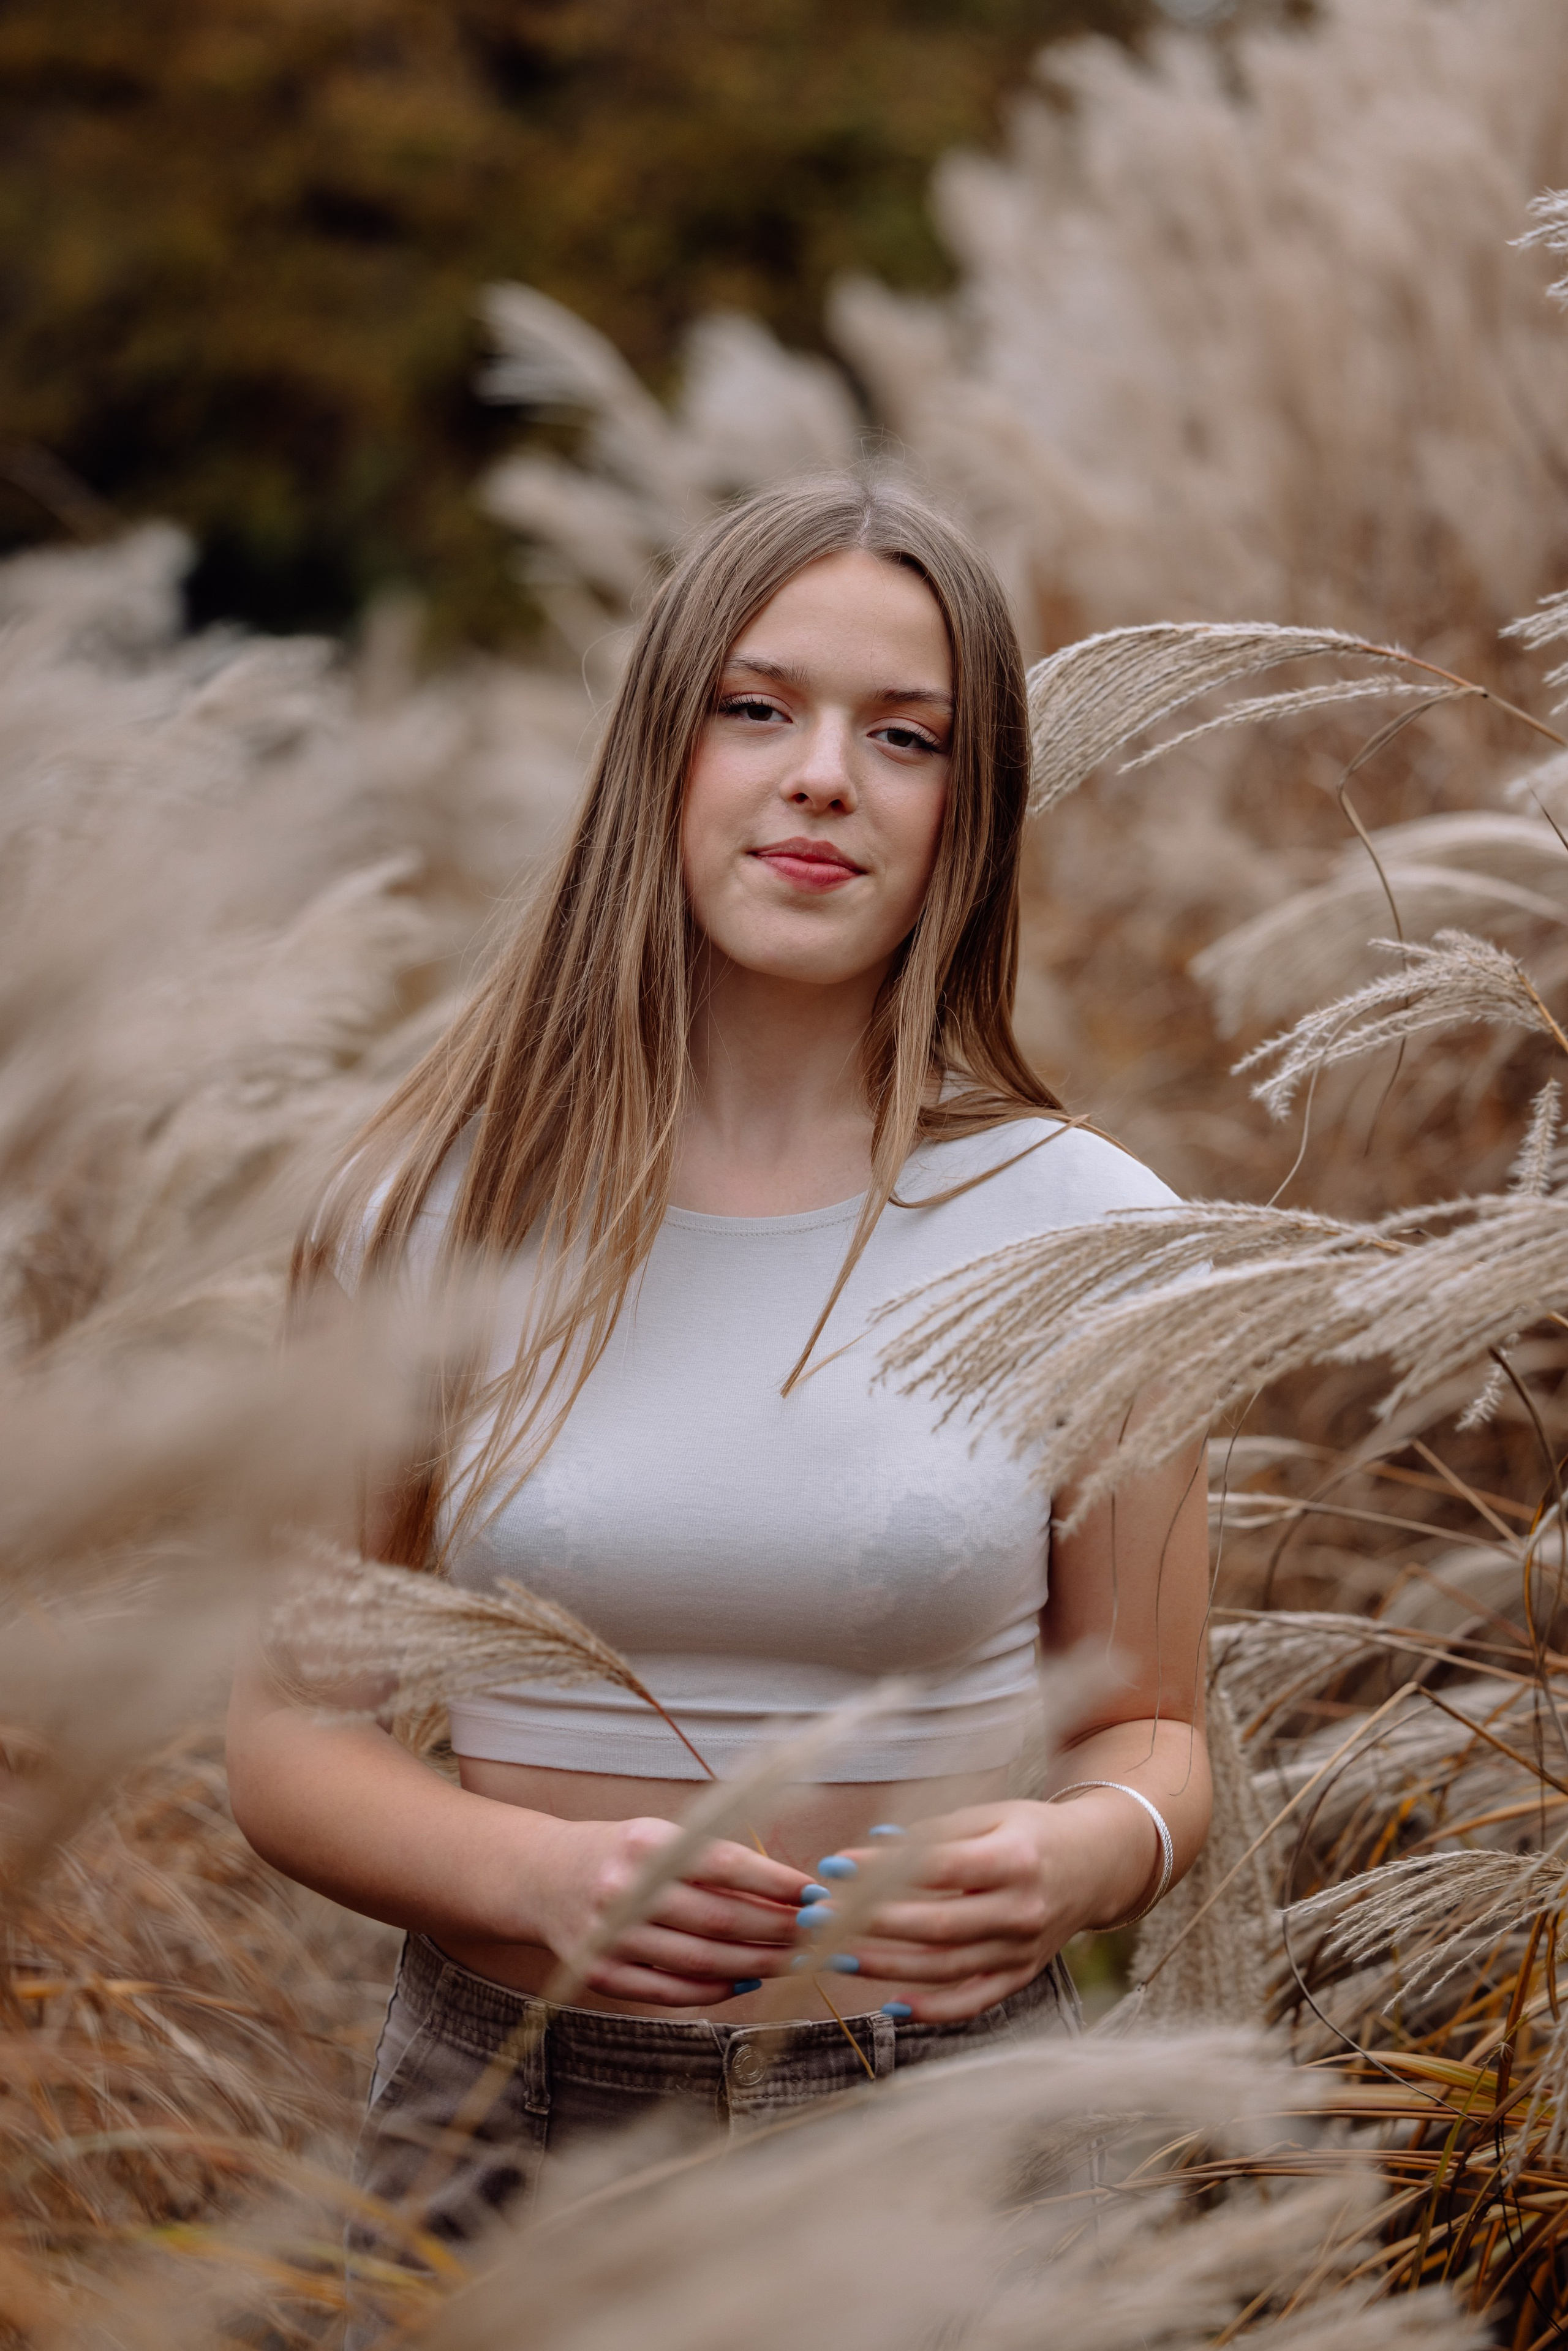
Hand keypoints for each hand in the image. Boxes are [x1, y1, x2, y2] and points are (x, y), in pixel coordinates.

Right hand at [529, 1815, 809, 2006]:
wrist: (544, 1876)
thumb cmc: (622, 1854)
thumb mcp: (662, 1838)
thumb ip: (714, 1861)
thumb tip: (787, 1894)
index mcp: (644, 1845)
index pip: (725, 1866)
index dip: (775, 1883)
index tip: (814, 1894)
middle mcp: (624, 1891)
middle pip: (718, 1921)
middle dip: (776, 1931)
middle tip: (816, 1935)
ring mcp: (610, 1937)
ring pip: (700, 1961)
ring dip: (755, 1965)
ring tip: (792, 1961)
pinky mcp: (601, 1974)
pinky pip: (669, 1991)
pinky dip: (713, 1990)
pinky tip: (744, 1981)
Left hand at [809, 1792, 1158, 2023]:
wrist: (1096, 1865)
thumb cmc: (1030, 1832)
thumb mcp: (990, 1815)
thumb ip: (933, 1833)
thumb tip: (872, 1849)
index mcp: (1015, 1860)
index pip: (937, 1869)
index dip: (882, 1871)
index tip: (833, 1867)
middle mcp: (1022, 1911)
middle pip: (936, 1926)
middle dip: (869, 1924)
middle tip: (818, 1919)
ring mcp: (1023, 1951)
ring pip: (946, 1968)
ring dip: (886, 1965)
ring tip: (835, 1954)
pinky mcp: (1021, 1976)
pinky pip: (973, 2002)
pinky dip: (933, 2010)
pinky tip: (891, 2005)